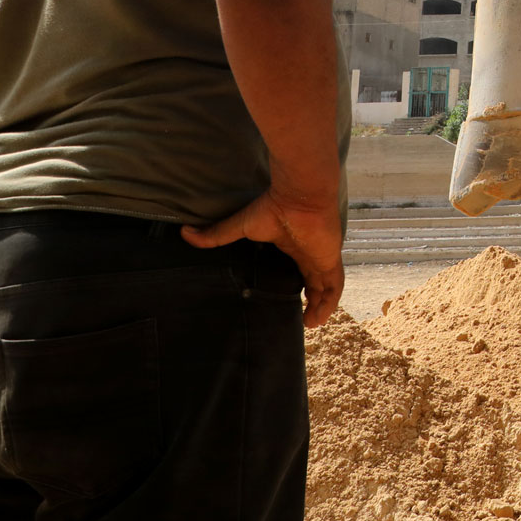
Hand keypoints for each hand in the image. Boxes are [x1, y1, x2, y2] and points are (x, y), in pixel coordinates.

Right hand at [183, 188, 345, 328]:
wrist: (298, 196)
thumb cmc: (272, 208)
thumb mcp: (240, 226)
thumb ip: (217, 234)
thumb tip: (185, 234)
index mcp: (293, 246)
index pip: (298, 269)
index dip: (297, 285)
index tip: (287, 301)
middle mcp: (309, 253)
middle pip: (314, 281)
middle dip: (311, 300)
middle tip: (302, 320)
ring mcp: (321, 257)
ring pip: (326, 287)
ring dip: (321, 306)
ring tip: (311, 325)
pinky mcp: (329, 260)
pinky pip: (334, 286)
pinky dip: (330, 303)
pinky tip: (320, 318)